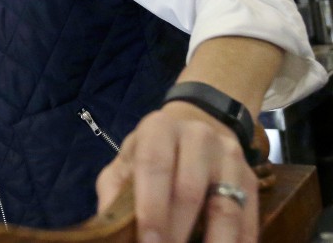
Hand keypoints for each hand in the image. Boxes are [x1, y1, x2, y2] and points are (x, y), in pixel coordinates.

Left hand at [96, 102, 257, 242]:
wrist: (195, 127)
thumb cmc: (152, 151)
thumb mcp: (127, 161)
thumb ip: (115, 190)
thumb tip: (108, 226)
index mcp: (160, 129)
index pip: (155, 166)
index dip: (152, 208)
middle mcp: (199, 137)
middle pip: (189, 191)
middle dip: (176, 233)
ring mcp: (230, 158)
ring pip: (225, 210)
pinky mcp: (251, 181)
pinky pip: (247, 222)